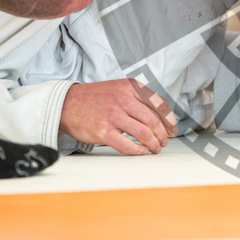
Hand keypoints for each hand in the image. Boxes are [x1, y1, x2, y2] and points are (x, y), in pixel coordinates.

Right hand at [59, 79, 177, 154]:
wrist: (67, 104)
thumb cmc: (96, 98)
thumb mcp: (119, 89)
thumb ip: (138, 98)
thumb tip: (161, 117)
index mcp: (131, 87)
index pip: (159, 105)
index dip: (169, 120)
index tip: (171, 130)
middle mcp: (124, 99)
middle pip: (154, 121)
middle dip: (163, 135)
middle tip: (163, 142)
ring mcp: (113, 115)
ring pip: (144, 134)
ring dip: (153, 144)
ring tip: (154, 148)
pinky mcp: (103, 131)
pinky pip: (128, 145)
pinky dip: (139, 151)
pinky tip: (141, 152)